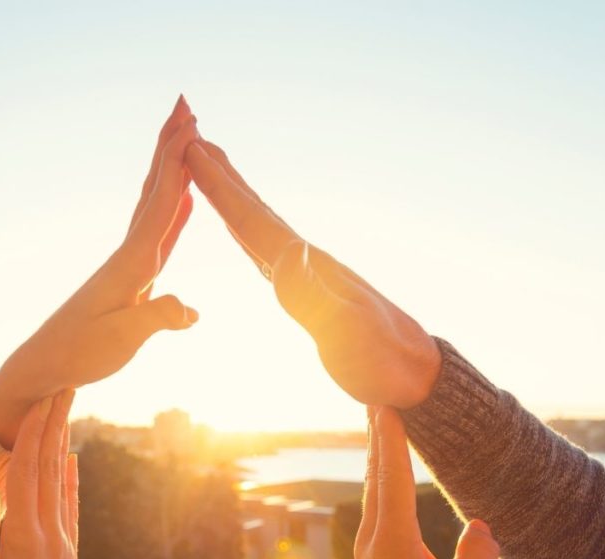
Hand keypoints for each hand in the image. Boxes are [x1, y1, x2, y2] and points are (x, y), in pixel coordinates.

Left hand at [0, 96, 199, 449]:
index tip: (193, 127)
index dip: (178, 165)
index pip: (160, 204)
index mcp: (131, 263)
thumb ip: (158, 318)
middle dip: (171, 147)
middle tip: (188, 107)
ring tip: (187, 140)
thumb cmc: (82, 353)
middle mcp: (130, 254)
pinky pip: (159, 234)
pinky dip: (174, 212)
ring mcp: (130, 263)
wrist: (49, 365)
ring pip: (155, 204)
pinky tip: (184, 201)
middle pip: (154, 189)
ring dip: (172, 170)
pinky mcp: (133, 278)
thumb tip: (192, 310)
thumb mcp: (122, 339)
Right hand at [0, 390, 78, 558]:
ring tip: (66, 410)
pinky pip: (69, 507)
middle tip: (63, 386)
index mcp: (23, 539)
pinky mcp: (68, 555)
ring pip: (61, 483)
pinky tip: (70, 460)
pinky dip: (69, 479)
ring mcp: (63, 544)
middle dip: (54, 425)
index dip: (30, 434)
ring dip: (62, 443)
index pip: (26, 474)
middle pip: (50, 468)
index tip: (38, 399)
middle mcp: (50, 535)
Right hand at [185, 139, 440, 407]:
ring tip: (210, 172)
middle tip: (190, 137)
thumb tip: (291, 251)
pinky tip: (243, 234)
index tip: (190, 149)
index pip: (254, 220)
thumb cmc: (382, 359)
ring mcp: (309, 275)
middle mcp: (307, 262)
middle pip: (255, 211)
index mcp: (308, 266)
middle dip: (222, 177)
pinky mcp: (310, 295)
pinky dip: (247, 235)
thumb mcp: (347, 330)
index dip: (220, 187)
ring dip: (232, 199)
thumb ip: (314, 295)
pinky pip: (267, 253)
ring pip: (259, 227)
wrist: (414, 376)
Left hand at [351, 407, 498, 558]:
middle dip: (377, 436)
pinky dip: (378, 482)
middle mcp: (373, 540)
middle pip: (375, 476)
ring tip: (379, 427)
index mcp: (393, 543)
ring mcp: (366, 551)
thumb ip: (477, 558)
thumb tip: (480, 526)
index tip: (385, 404)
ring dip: (376, 457)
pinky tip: (382, 481)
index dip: (390, 439)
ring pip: (371, 492)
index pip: (392, 478)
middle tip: (376, 399)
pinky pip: (373, 509)